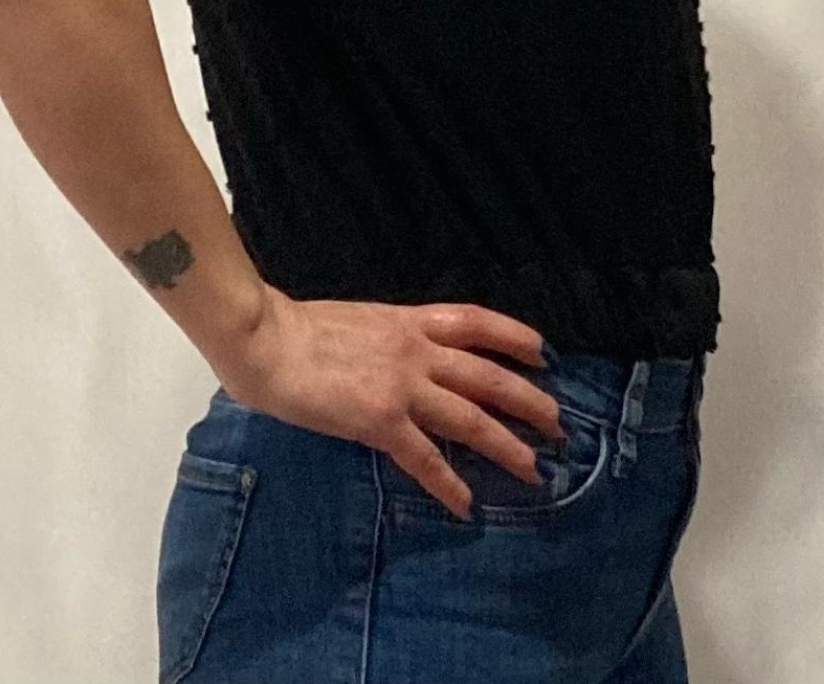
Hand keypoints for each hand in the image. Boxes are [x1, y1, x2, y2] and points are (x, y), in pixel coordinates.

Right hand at [212, 287, 566, 520]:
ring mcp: (401, 386)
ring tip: (534, 468)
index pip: (475, 321)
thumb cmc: (298, 326)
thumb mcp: (359, 319)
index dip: (514, 336)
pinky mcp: (379, 420)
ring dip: (506, 444)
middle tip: (558, 424)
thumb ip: (388, 337)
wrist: (265, 338)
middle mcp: (415, 351)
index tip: (542, 352)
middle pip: (487, 375)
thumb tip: (403, 357)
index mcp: (407, 321)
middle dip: (528, 400)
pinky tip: (466, 504)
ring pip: (470, 417)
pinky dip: (448, 483)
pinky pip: (424, 458)